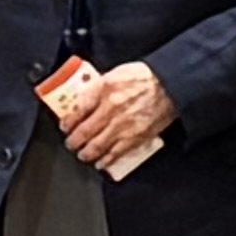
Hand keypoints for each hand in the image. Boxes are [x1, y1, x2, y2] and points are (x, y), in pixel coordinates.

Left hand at [54, 62, 175, 166]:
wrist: (169, 86)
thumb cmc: (144, 78)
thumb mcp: (115, 74)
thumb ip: (97, 88)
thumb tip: (82, 101)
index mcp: (103, 89)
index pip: (77, 110)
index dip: (67, 122)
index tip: (65, 126)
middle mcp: (110, 109)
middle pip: (83, 132)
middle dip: (73, 141)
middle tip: (71, 143)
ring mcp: (122, 126)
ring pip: (96, 146)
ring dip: (85, 153)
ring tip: (82, 154)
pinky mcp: (135, 138)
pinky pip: (115, 154)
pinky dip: (105, 160)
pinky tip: (100, 162)